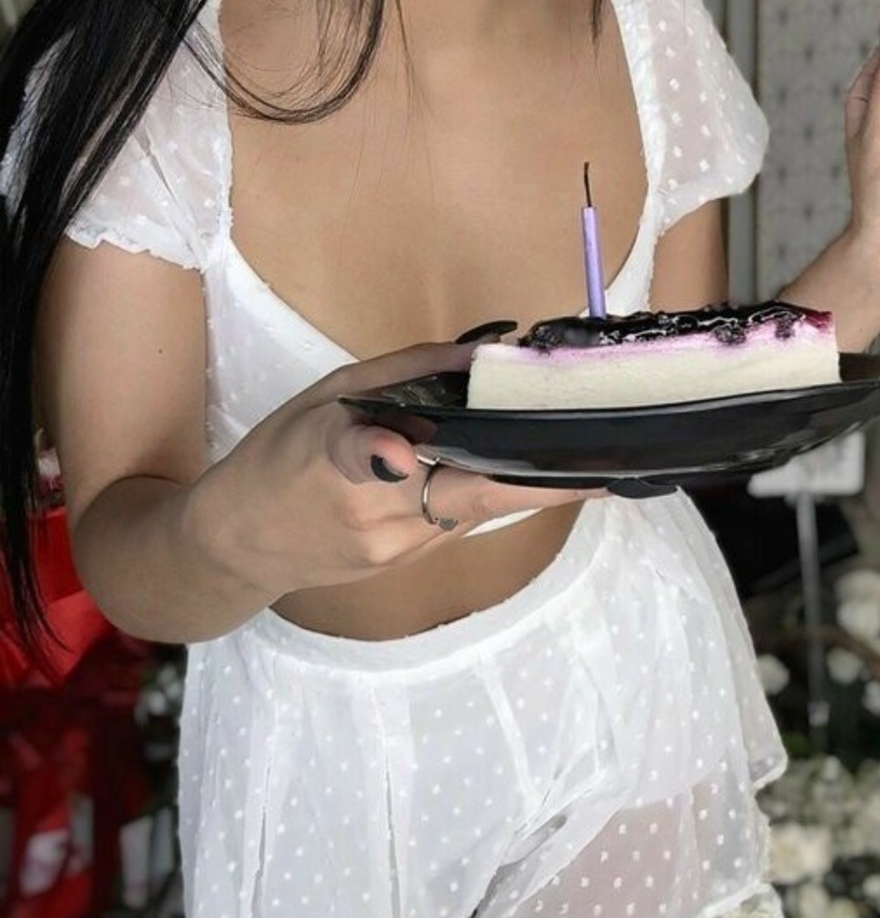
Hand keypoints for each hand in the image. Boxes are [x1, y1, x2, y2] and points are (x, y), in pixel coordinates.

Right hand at [188, 337, 606, 596]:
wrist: (236, 547)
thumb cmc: (276, 456)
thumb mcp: (324, 395)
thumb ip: (402, 374)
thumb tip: (481, 352)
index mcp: (333, 457)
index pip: (370, 458)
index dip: (397, 454)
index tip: (426, 451)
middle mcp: (369, 514)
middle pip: (465, 497)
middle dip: (538, 481)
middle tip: (605, 462)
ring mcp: (392, 549)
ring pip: (474, 509)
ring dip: (524, 482)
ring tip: (582, 449)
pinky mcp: (404, 564)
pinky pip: (460, 519)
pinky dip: (489, 491)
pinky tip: (522, 470)